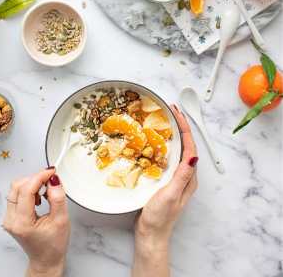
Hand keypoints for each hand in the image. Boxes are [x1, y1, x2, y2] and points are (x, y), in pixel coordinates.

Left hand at [2, 168, 69, 276]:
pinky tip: (39, 199)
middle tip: (49, 181)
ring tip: (45, 194)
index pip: (26, 190)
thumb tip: (54, 180)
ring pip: (15, 190)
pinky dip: (27, 192)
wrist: (45, 261)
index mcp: (22, 223)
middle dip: (34, 180)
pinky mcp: (10, 216)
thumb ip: (58, 199)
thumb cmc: (53, 246)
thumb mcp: (61, 221)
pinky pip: (15, 196)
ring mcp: (8, 218)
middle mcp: (11, 219)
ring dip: (30, 185)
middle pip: (17, 187)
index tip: (50, 172)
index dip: (38, 177)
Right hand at [135, 104, 197, 248]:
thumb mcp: (170, 195)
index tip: (177, 113)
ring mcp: (175, 178)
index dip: (184, 128)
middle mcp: (184, 176)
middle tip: (169, 110)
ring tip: (162, 120)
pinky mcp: (164, 180)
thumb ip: (182, 176)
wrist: (150, 233)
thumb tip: (192, 156)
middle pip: (185, 145)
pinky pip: (166, 157)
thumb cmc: (159, 217)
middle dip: (179, 126)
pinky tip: (152, 142)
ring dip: (171, 134)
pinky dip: (162, 145)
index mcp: (188, 178)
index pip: (190, 147)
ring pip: (176, 150)